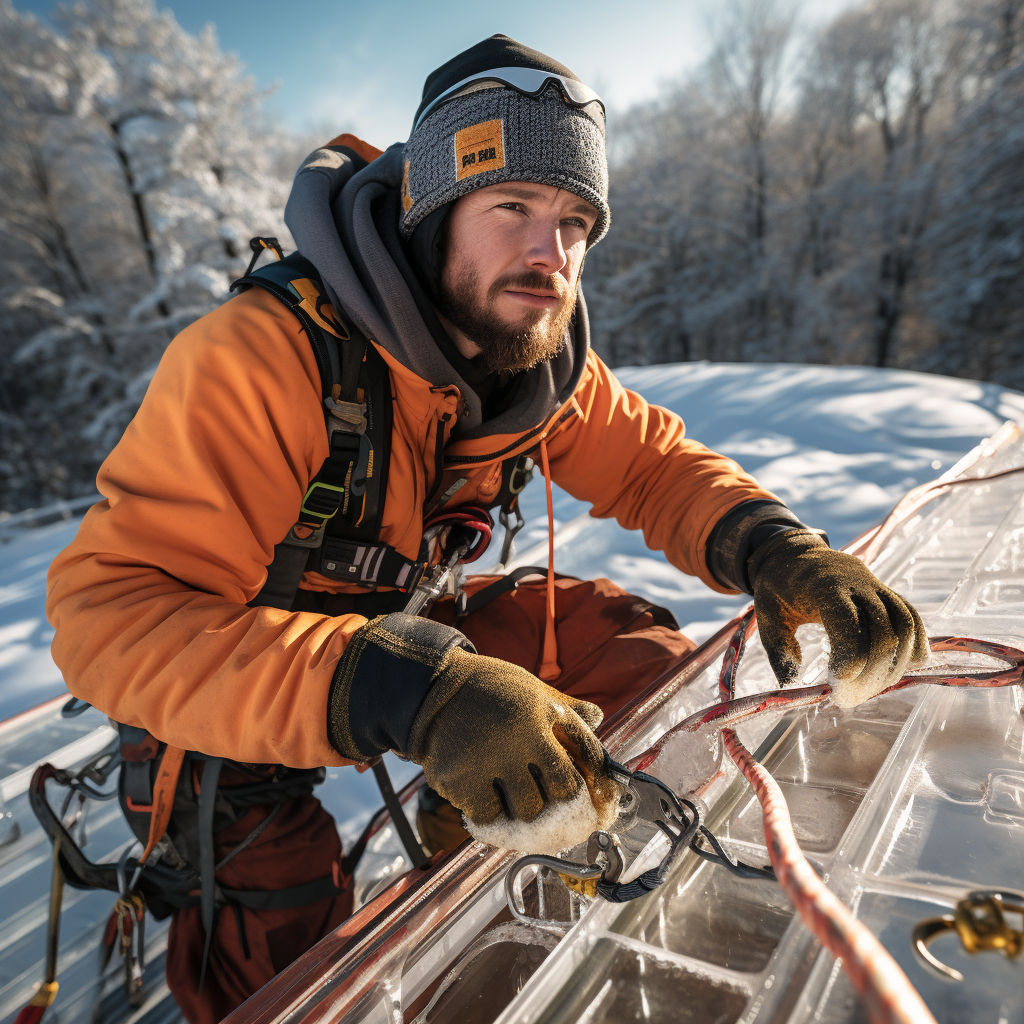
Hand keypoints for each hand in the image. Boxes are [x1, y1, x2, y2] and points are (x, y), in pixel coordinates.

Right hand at [406, 647, 615, 828]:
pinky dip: (488, 810)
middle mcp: (524, 735)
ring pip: (528, 809)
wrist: (431, 687)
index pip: (589, 753)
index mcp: (546, 710)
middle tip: (542, 791)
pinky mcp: (461, 779)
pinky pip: (489, 816)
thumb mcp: (530, 688)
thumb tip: (598, 718)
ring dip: (522, 806)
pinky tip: (480, 789)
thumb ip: (564, 707)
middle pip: (563, 791)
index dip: (601, 780)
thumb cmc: (488, 689)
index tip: (599, 798)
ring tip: (507, 789)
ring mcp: (492, 759)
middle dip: (556, 795)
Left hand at [750, 531, 928, 704]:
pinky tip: (908, 666)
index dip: (851, 658)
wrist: (795, 553)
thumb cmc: (779, 586)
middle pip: (882, 630)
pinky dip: (916, 642)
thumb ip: (779, 649)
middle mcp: (857, 584)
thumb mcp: (767, 615)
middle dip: (872, 670)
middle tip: (852, 697)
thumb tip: (791, 683)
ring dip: (896, 662)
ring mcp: (876, 586)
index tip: (839, 684)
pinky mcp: (886, 592)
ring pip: (903, 624)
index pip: (849, 624)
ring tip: (874, 687)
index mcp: (825, 588)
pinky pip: (911, 616)